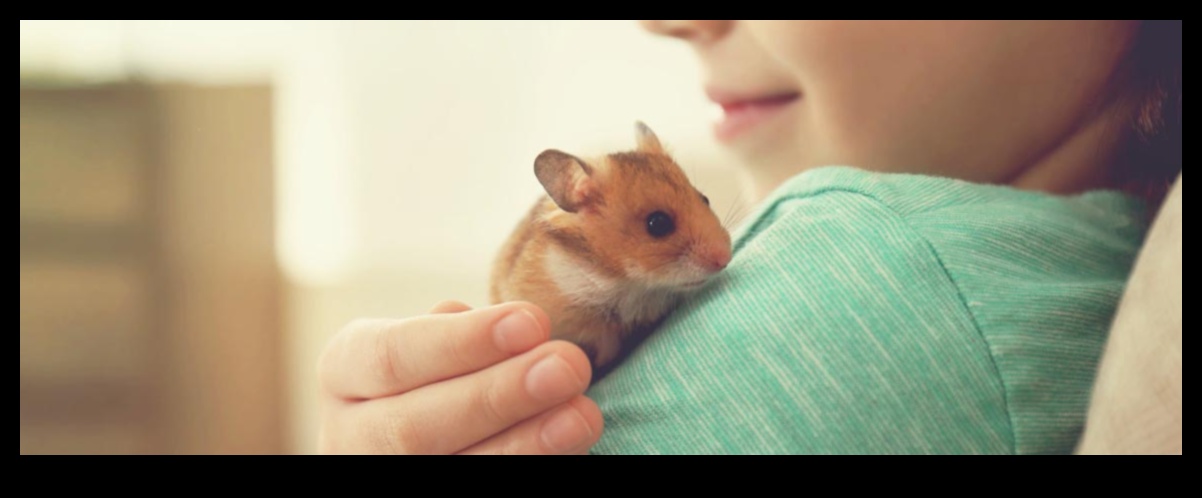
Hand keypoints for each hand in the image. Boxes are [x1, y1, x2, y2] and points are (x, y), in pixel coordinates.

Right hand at [317, 300, 602, 453]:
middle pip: (415, 426)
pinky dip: (525, 471)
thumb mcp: (437, 341)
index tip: (532, 320)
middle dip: (498, 395)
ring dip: (522, 446)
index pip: (390, 357)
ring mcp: (382, 478)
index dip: (461, 343)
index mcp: (345, 372)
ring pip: (449, 471)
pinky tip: (571, 451)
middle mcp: (349, 436)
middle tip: (568, 365)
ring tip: (582, 415)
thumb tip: (496, 326)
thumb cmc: (446, 370)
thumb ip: (459, 335)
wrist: (441, 424)